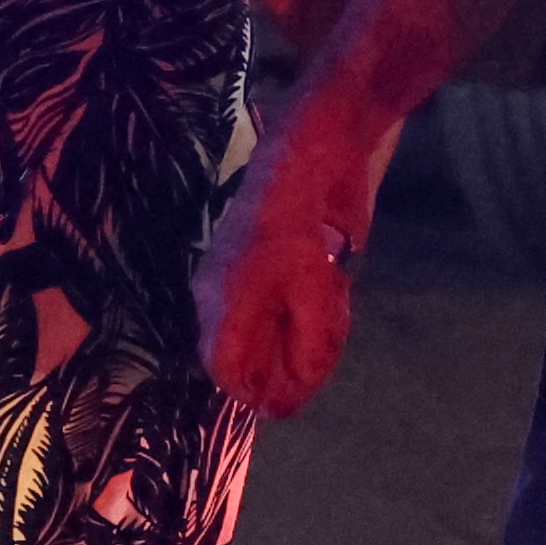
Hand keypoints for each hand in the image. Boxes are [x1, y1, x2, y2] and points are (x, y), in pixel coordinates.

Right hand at [196, 149, 360, 418]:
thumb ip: (309, 348)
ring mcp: (226, 273)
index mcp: (224, 301)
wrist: (315, 146)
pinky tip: (326, 285)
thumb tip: (288, 398)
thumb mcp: (320, 291)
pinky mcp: (246, 258)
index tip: (296, 392)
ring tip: (330, 303)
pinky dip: (295, 308)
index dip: (259, 391)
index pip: (225, 371)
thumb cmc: (313, 219)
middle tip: (324, 338)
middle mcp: (214, 292)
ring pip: (255, 329)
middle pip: (239, 354)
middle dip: (282, 358)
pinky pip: (262, 303)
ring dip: (293, 331)